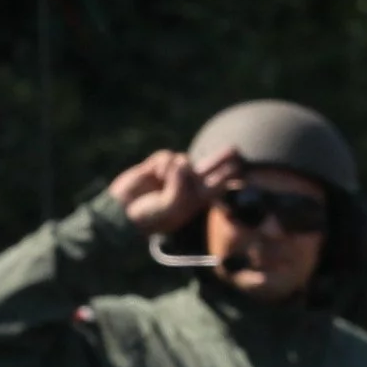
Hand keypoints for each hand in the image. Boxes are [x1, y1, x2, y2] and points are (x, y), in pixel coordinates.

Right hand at [108, 147, 239, 235]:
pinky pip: (168, 156)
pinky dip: (162, 165)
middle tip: (236, 150)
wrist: (123, 210)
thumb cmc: (151, 216)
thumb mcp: (172, 208)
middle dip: (222, 159)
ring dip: (177, 169)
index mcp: (196, 200)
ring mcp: (174, 173)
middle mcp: (188, 185)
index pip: (218, 186)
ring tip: (164, 182)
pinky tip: (155, 174)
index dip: (230, 177)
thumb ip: (181, 187)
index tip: (243, 169)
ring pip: (185, 160)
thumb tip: (181, 161)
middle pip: (210, 168)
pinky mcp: (159, 165)